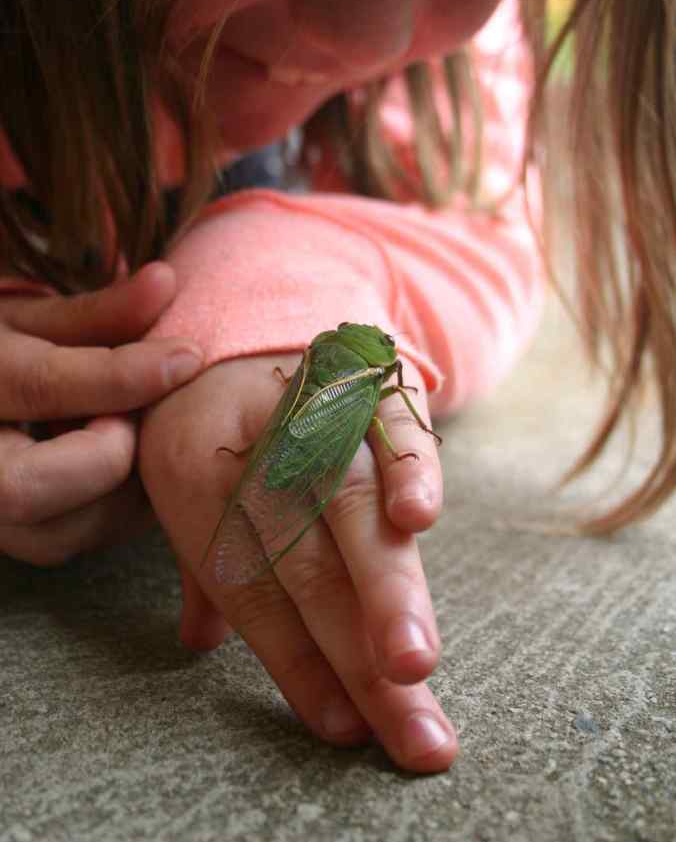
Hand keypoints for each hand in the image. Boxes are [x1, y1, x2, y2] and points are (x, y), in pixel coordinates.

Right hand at [0, 263, 204, 564]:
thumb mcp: (31, 322)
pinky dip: (114, 509)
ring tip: (140, 434)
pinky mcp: (7, 540)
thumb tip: (166, 282)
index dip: (123, 376)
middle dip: (110, 453)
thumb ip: (99, 313)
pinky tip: (127, 464)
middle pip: (27, 489)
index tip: (188, 356)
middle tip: (143, 415)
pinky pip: (67, 542)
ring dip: (123, 489)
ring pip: (56, 533)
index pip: (43, 386)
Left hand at [139, 352, 456, 773]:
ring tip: (415, 662)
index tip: (342, 727)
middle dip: (353, 648)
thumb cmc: (223, 429)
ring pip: (350, 500)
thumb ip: (206, 564)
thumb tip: (199, 642)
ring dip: (388, 586)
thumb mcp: (193, 482)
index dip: (294, 658)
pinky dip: (408, 465)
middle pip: (302, 554)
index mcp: (190, 468)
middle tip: (401, 725)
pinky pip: (390, 418)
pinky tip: (419, 520)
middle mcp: (248, 439)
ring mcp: (310, 402)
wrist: (257, 321)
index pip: (248, 583)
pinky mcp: (367, 376)